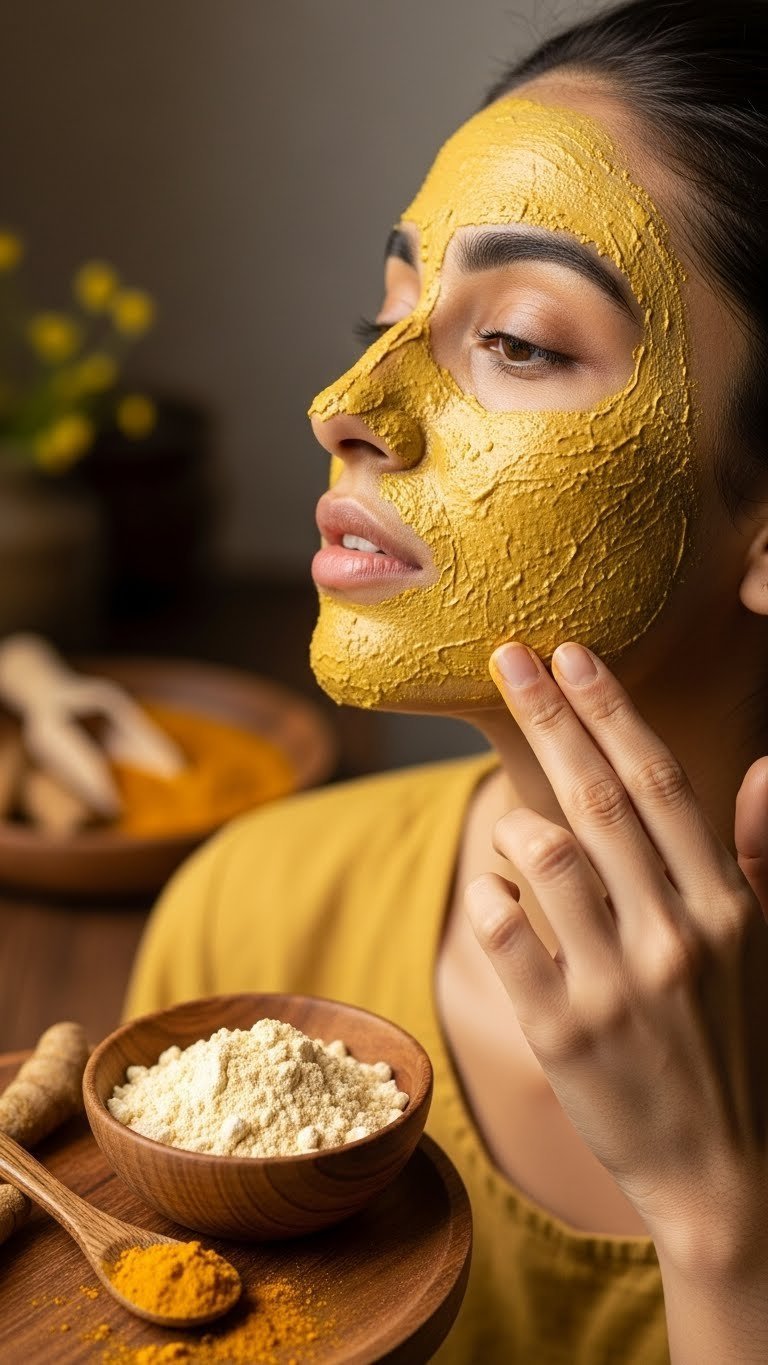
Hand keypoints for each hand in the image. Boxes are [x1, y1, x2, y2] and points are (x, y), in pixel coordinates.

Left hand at [465, 640, 767, 1274]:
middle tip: (507, 655)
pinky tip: (495, 881)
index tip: (572, 654)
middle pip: (598, 798)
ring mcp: (616, 985)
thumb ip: (762, 854)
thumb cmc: (746, 1047)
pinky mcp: (564, 1035)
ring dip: (519, 815)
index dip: (611, 709)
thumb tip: (765, 769)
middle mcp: (674, 934)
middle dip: (549, 715)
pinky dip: (492, 894)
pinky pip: (508, 937)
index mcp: (725, 904)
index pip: (659, 781)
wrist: (728, 1176)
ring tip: (513, 803)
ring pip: (549, 858)